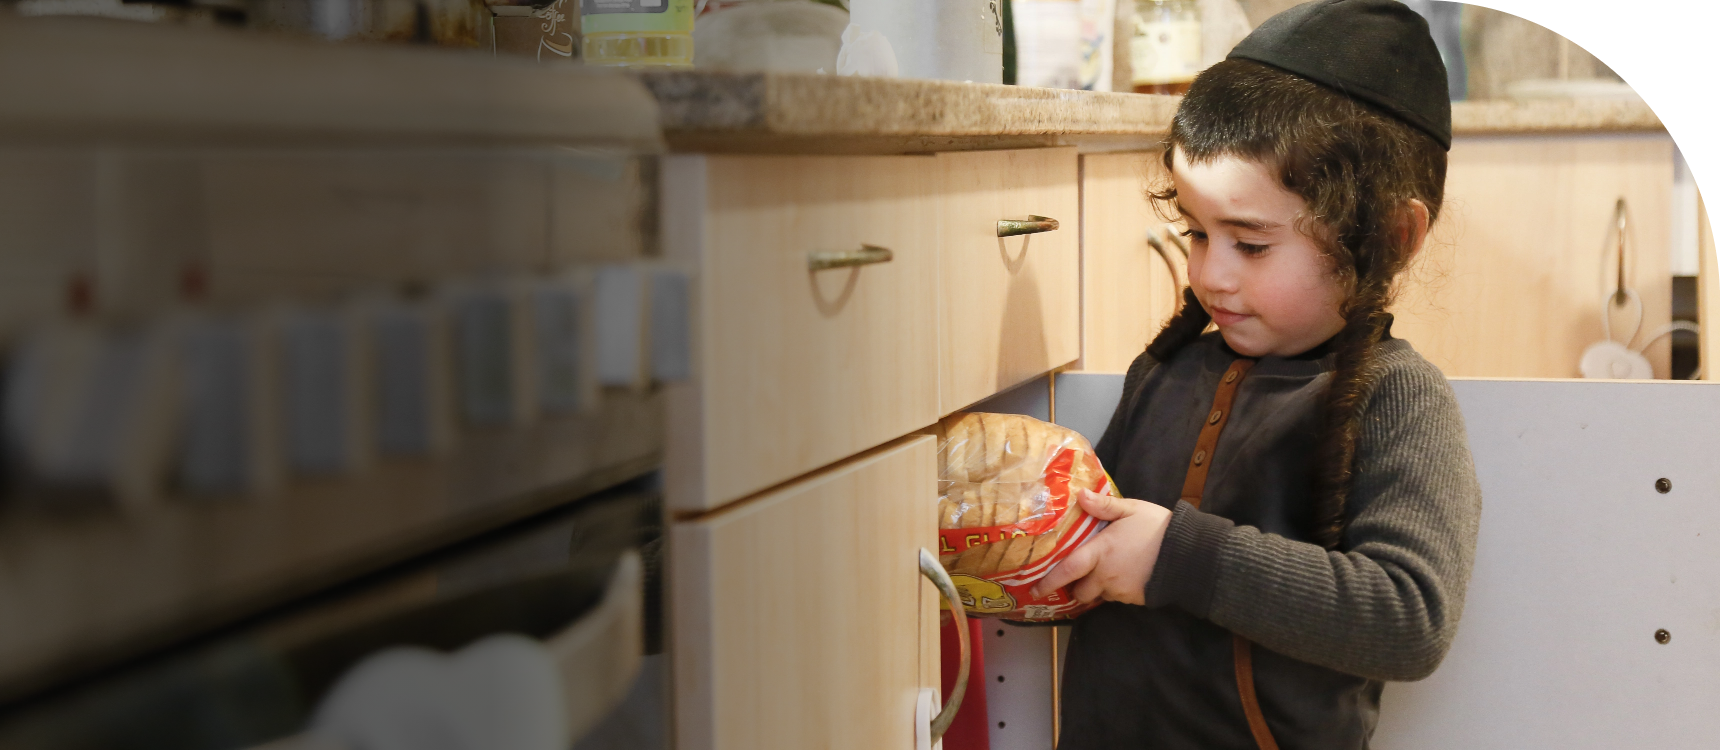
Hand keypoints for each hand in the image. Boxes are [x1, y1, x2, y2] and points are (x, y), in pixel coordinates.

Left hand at [1030, 488, 1173, 605]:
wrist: (1189, 555)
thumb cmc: (1158, 528)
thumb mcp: (1131, 509)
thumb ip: (1104, 506)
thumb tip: (1080, 495)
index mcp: (1101, 552)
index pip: (1067, 571)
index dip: (1050, 582)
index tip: (1036, 589)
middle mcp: (1106, 576)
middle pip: (1080, 592)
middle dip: (1075, 587)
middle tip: (1076, 576)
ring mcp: (1121, 590)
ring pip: (1098, 595)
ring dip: (1095, 588)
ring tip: (1102, 573)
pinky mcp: (1135, 599)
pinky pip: (1116, 598)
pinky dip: (1113, 590)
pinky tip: (1122, 575)